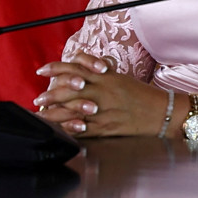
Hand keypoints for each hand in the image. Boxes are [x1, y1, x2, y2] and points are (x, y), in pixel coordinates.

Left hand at [34, 51, 169, 136]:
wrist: (159, 111)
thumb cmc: (139, 93)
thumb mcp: (118, 77)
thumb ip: (97, 72)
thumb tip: (78, 67)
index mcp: (104, 77)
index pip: (74, 68)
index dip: (55, 68)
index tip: (41, 70)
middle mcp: (101, 92)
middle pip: (69, 90)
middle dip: (51, 95)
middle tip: (38, 99)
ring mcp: (103, 111)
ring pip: (73, 111)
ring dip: (55, 113)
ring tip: (43, 114)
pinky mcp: (106, 128)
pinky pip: (84, 129)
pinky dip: (70, 129)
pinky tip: (59, 130)